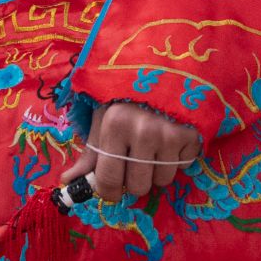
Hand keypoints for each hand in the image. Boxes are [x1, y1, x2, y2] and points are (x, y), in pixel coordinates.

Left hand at [62, 102, 200, 201]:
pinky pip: (183, 166)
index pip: (108, 179)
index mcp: (114, 125)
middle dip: (135, 180)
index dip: (109, 191)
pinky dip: (177, 158)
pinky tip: (171, 138)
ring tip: (154, 146)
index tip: (112, 189)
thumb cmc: (127, 95)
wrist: (166, 69)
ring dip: (157, 170)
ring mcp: (169, 134)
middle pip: (138, 187)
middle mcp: (142, 131)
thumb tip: (68, 181)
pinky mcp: (192, 135)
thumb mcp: (103, 116)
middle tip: (135, 161)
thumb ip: (90, 152)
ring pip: (162, 180)